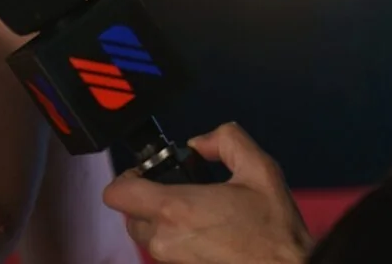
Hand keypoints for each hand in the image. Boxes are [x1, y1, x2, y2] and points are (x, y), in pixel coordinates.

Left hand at [102, 122, 312, 263]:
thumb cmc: (275, 230)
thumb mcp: (259, 169)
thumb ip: (226, 140)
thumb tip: (200, 142)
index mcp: (175, 209)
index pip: (116, 193)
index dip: (127, 178)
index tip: (147, 174)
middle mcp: (165, 238)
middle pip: (130, 215)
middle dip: (148, 200)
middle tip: (178, 191)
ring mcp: (172, 261)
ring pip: (147, 236)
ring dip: (162, 222)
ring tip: (196, 213)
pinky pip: (166, 252)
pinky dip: (177, 240)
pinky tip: (207, 233)